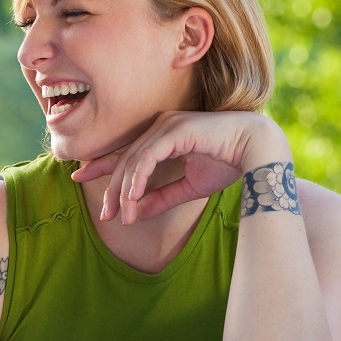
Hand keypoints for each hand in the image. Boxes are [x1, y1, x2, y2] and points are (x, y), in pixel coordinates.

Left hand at [72, 111, 288, 224]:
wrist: (262, 150)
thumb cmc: (229, 163)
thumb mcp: (188, 187)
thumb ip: (161, 198)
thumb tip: (133, 214)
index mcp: (162, 136)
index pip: (125, 152)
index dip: (100, 166)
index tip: (78, 177)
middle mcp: (160, 126)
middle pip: (124, 159)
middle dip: (109, 188)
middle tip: (103, 214)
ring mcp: (167, 125)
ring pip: (133, 160)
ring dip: (124, 191)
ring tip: (119, 215)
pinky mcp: (176, 129)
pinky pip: (148, 156)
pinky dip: (137, 178)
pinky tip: (130, 198)